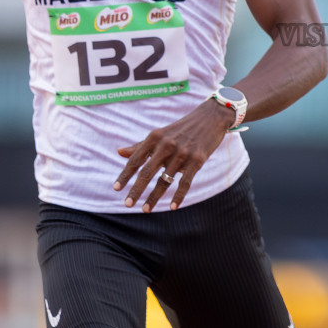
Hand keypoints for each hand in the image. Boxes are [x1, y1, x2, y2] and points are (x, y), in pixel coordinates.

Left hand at [113, 100, 233, 210]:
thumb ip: (140, 146)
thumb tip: (119, 152)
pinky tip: (172, 207)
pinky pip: (185, 182)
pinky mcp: (197, 160)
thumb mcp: (160, 134)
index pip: (136, 159)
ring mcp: (182, 153)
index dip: (125, 175)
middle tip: (127, 204)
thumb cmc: (181, 129)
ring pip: (165, 180)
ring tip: (145, 209)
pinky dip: (178, 196)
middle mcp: (166, 144)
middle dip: (136, 190)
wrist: (210, 117)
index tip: (116, 189)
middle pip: (147, 172)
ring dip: (154, 197)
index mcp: (154, 137)